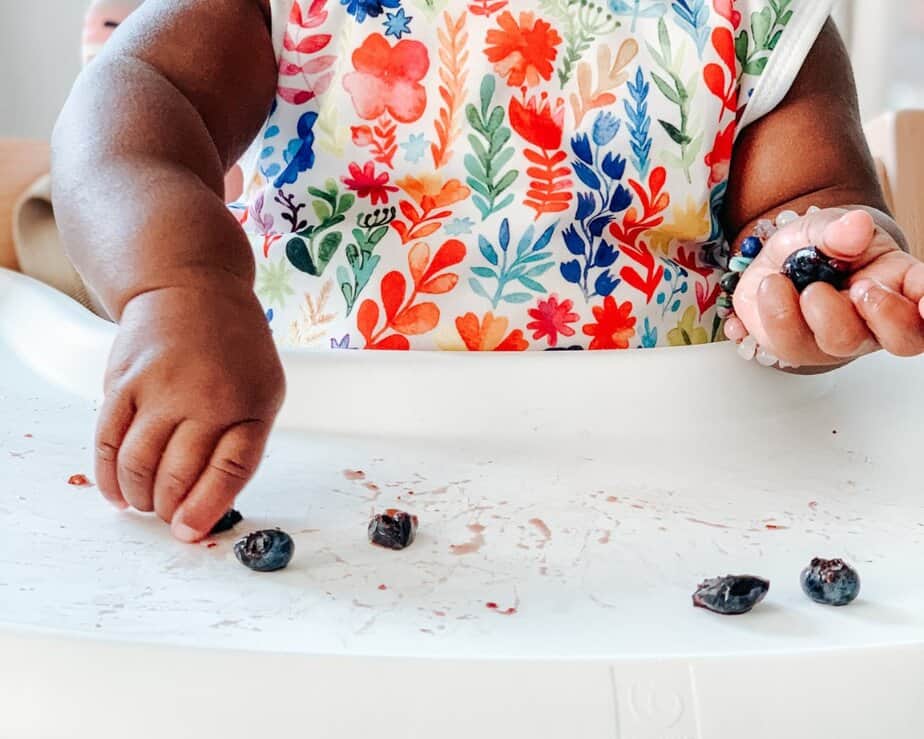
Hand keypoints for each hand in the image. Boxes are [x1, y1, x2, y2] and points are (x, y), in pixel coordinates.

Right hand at [95, 280, 284, 541]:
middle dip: (169, 510)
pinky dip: (108, 476)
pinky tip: (117, 491)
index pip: (229, 469)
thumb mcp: (265, 390)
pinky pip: (106, 442)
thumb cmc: (236, 348)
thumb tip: (208, 504)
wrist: (192, 286)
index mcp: (249, 403)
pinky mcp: (122, 382)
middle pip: (177, 474)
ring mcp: (158, 388)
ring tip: (146, 503)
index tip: (191, 531)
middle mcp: (203, 397)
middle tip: (169, 518)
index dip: (207, 508)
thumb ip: (243, 443)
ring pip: (138, 465)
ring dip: (139, 497)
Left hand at [726, 209, 923, 367]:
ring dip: (821, 312)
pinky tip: (770, 286)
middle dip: (883, 314)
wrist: (776, 263)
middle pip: (900, 338)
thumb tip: (856, 226)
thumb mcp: (826, 227)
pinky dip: (774, 311)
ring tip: (798, 285)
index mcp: (899, 283)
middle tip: (859, 287)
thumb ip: (838, 230)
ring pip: (840, 344)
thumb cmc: (816, 247)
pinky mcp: (797, 347)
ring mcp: (837, 338)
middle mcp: (874, 319)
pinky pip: (787, 343)